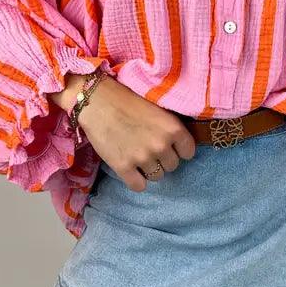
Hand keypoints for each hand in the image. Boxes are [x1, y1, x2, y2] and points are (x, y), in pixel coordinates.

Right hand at [77, 75, 196, 190]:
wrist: (96, 101)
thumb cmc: (127, 100)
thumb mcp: (157, 109)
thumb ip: (169, 127)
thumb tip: (177, 145)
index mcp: (173, 128)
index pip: (188, 152)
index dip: (179, 150)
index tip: (169, 146)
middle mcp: (161, 145)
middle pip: (172, 166)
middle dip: (162, 159)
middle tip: (148, 148)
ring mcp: (142, 158)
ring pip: (156, 177)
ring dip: (148, 169)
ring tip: (137, 155)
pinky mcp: (123, 167)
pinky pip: (139, 186)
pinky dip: (135, 180)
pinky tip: (130, 169)